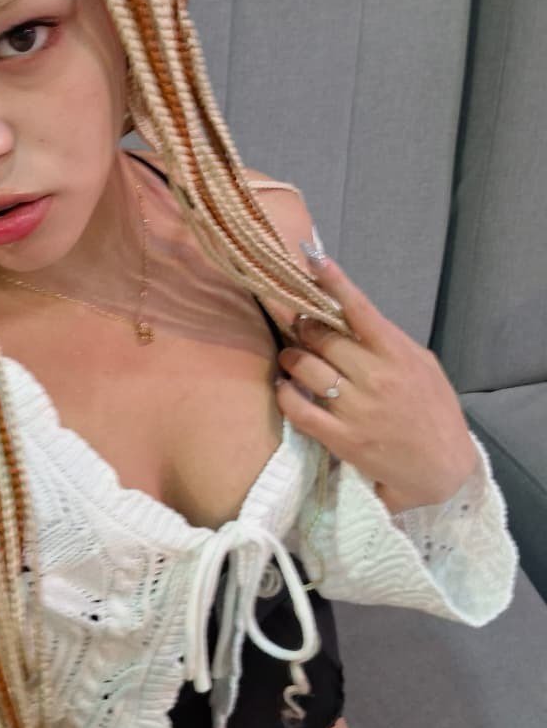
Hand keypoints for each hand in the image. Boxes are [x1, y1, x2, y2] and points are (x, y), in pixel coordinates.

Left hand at [274, 246, 478, 512]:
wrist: (444, 468)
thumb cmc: (433, 411)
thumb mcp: (422, 365)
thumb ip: (388, 340)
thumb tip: (349, 313)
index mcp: (397, 354)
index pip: (360, 309)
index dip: (334, 282)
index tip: (312, 259)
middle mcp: (375, 377)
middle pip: (321, 337)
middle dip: (303, 327)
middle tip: (297, 326)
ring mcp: (356, 408)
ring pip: (305, 368)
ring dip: (291, 357)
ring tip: (292, 357)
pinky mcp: (341, 438)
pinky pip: (299, 408)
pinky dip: (285, 393)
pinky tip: (284, 387)